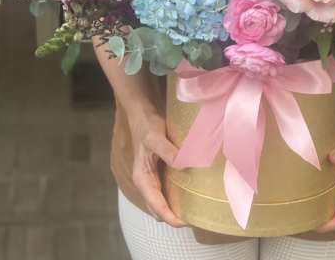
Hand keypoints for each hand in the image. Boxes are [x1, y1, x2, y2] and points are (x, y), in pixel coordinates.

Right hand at [128, 108, 186, 227]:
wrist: (140, 112)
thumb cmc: (146, 125)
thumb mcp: (156, 137)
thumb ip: (168, 151)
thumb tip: (183, 165)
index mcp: (142, 178)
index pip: (156, 206)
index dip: (170, 217)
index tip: (186, 223)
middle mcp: (145, 181)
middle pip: (158, 208)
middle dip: (173, 217)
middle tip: (194, 218)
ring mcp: (150, 177)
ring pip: (161, 200)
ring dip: (174, 208)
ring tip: (193, 209)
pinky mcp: (157, 170)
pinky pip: (165, 189)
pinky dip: (175, 196)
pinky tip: (188, 191)